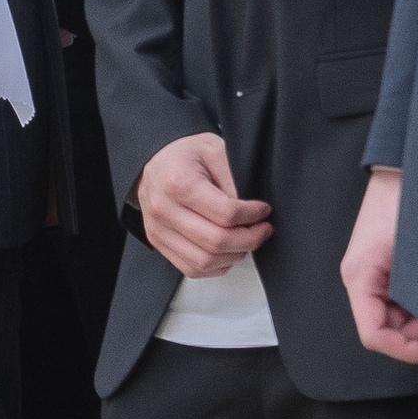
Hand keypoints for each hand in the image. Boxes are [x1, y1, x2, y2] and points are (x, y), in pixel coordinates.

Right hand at [136, 131, 271, 279]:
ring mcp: (158, 229)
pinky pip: (191, 268)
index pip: (226, 214)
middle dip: (249, 240)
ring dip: (234, 255)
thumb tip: (251, 210)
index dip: (253, 216)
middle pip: (216, 242)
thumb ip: (234, 179)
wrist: (154, 160)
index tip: (263, 211)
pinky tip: (227, 251)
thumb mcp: (215, 150)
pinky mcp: (158, 242)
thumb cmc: (183, 154)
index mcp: (179, 183)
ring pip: (204, 261)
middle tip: (262, 230)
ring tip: (246, 240)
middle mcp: (164, 209)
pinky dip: (215, 266)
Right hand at [341, 165, 417, 366]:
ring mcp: (373, 270)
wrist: (408, 161)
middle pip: (385, 328)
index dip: (407, 351)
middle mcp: (361, 277)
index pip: (375, 334)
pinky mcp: (387, 263)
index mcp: (360, 276)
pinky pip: (399, 298)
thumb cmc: (410, 199)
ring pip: (393, 315)